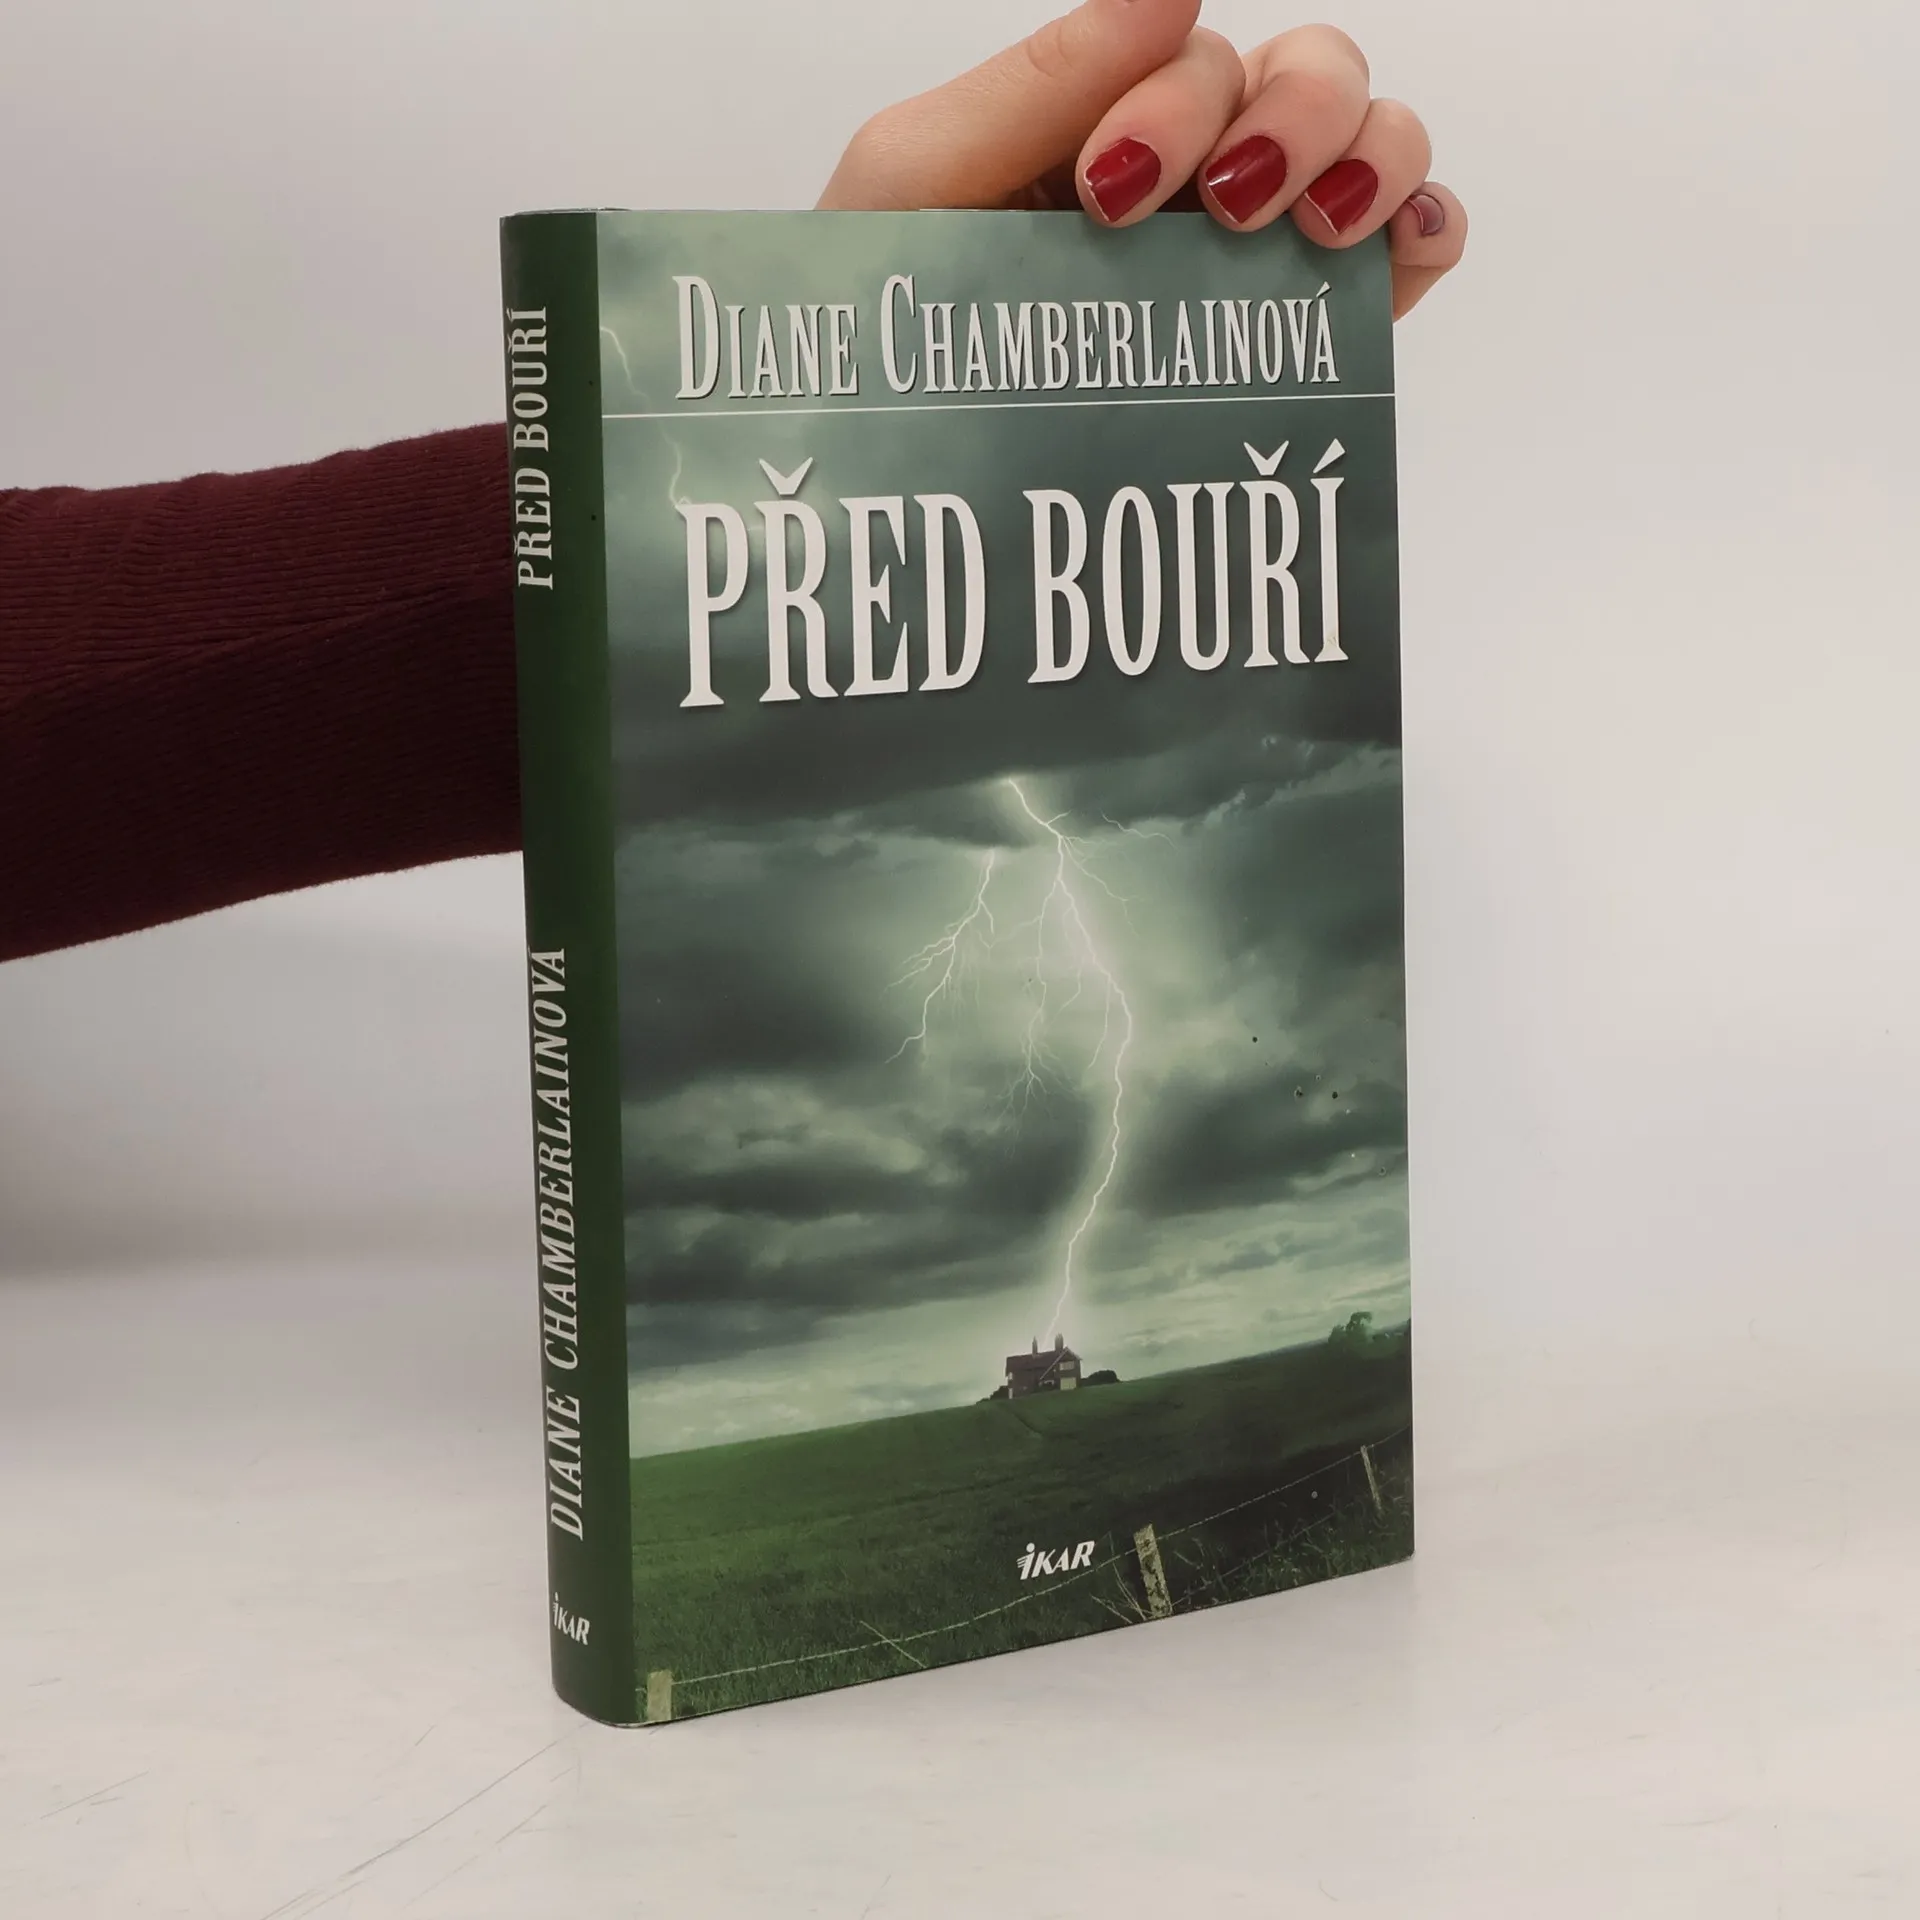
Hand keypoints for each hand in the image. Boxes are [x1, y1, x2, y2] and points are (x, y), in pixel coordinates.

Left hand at [819, 1, 1463, 319]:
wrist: (886, 471)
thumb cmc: (883, 322)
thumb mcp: (922, 180)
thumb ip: (1041, 80)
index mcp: (1105, 124)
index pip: (1194, 61)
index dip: (1176, 106)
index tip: (1114, 193)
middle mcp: (1193, 177)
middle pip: (1306, 76)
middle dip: (1290, 119)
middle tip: (1226, 209)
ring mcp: (1253, 254)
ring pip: (1372, 142)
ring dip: (1369, 160)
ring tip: (1316, 232)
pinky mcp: (1305, 332)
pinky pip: (1407, 245)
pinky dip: (1425, 228)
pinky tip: (1395, 253)